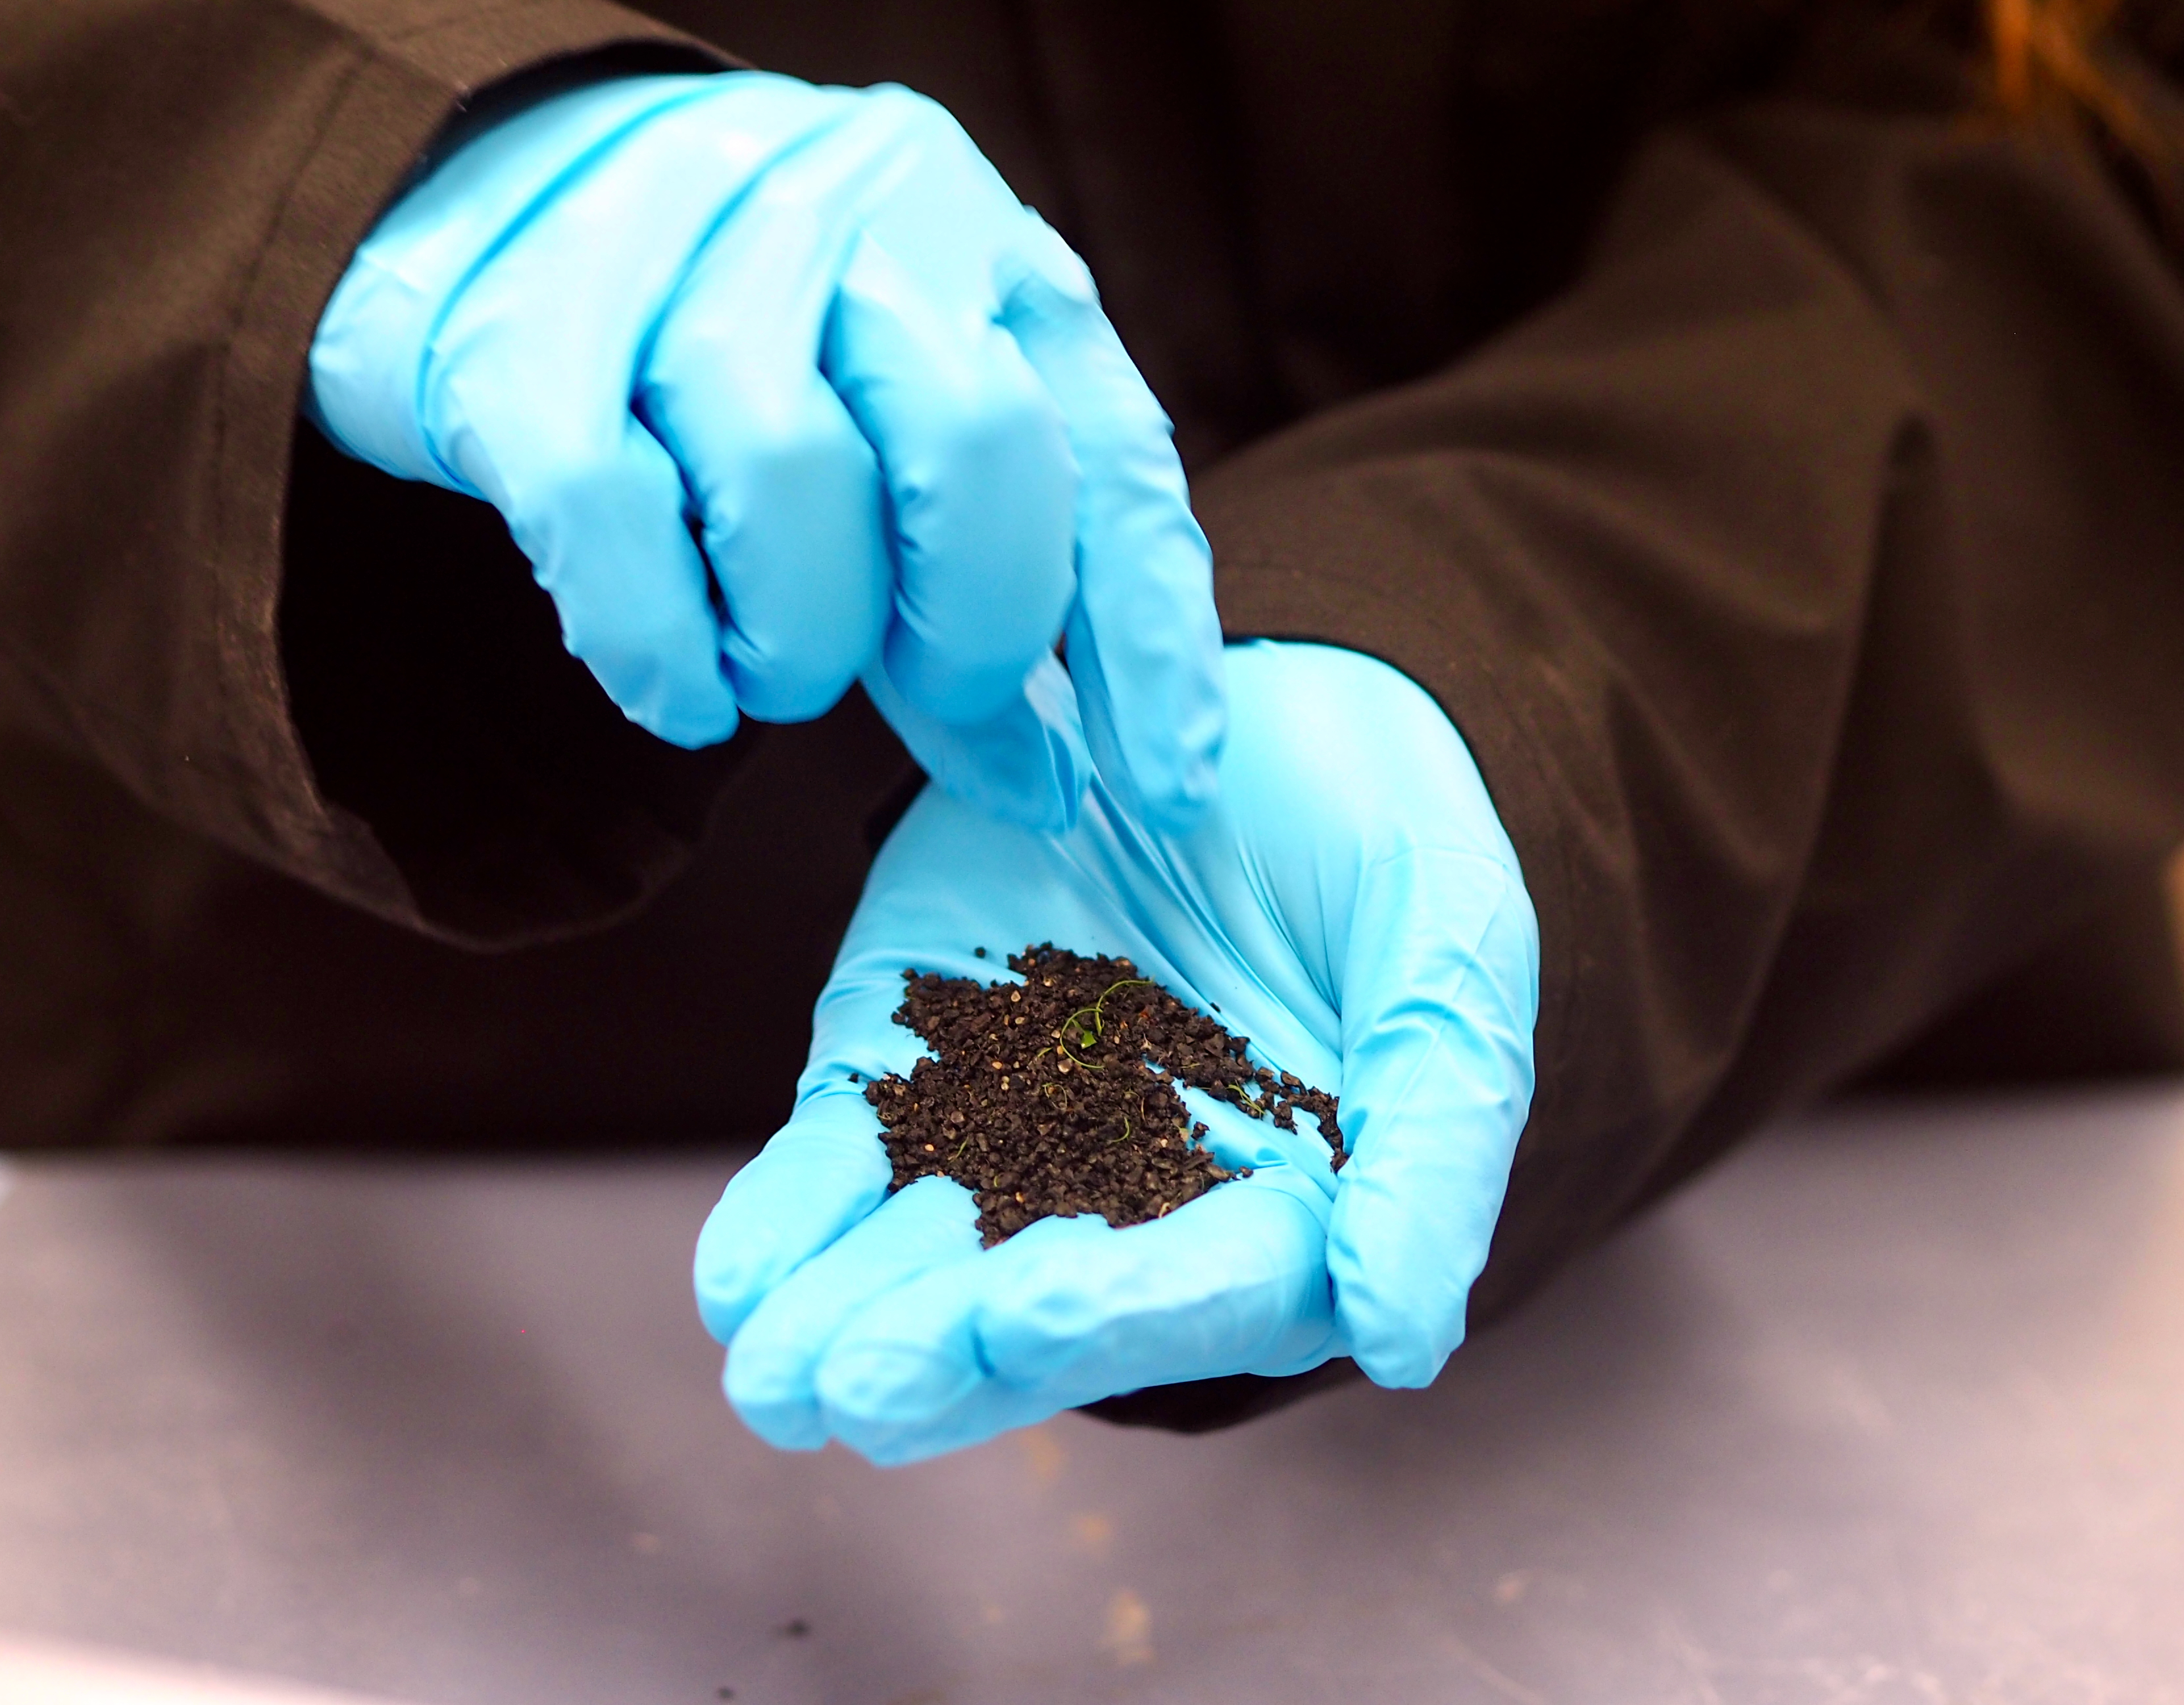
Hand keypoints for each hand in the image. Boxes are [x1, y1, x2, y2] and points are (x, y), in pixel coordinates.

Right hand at [308, 72, 1222, 832]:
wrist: (471, 195)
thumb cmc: (717, 356)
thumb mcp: (879, 446)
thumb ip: (962, 597)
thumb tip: (1057, 790)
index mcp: (974, 239)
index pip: (1108, 450)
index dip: (1150, 642)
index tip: (1166, 789)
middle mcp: (847, 207)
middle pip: (975, 445)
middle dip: (969, 627)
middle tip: (923, 692)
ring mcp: (679, 243)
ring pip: (791, 476)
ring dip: (795, 636)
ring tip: (764, 668)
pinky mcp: (521, 321)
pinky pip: (607, 507)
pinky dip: (655, 642)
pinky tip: (672, 689)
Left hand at [692, 642, 1539, 1463]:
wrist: (1247, 695)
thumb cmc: (1382, 828)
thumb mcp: (1447, 945)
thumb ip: (1434, 1133)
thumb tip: (1400, 1340)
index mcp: (1289, 1210)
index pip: (1211, 1287)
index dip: (1126, 1307)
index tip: (1029, 1313)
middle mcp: (1138, 1213)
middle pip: (1042, 1310)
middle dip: (946, 1353)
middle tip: (854, 1384)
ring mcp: (1009, 1148)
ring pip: (923, 1264)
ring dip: (845, 1320)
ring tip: (771, 1374)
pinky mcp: (910, 1070)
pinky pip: (838, 1162)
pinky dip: (785, 1221)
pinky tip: (736, 1280)